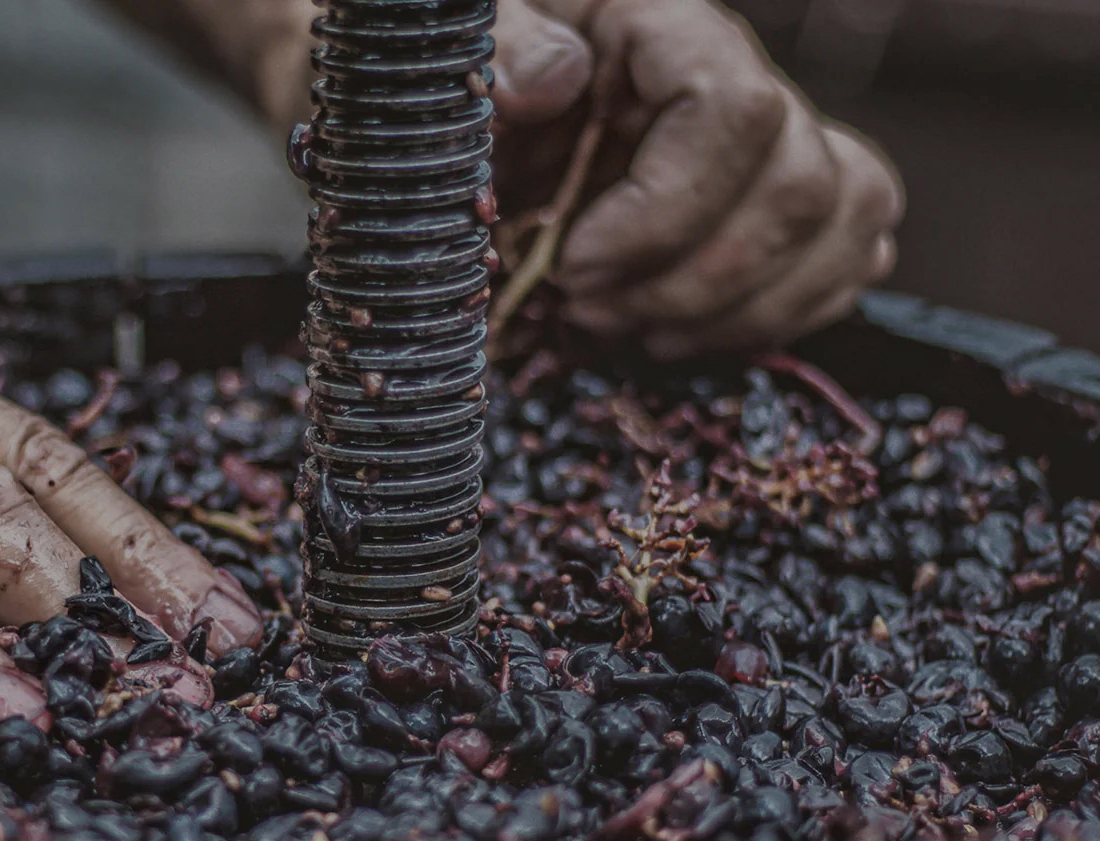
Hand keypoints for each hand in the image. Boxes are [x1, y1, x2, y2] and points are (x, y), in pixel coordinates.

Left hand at [487, 0, 904, 357]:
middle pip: (798, 185)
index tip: (575, 264)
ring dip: (739, 310)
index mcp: (663, 27)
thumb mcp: (467, 47)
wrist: (490, 123)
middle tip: (588, 310)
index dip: (666, 209)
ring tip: (632, 330)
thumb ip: (504, 48)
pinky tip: (686, 333)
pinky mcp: (788, 198)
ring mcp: (778, 138)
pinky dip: (779, 315)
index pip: (734, 109)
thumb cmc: (479, 83)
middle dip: (693, 282)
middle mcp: (740, 76)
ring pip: (841, 221)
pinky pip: (850, 252)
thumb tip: (554, 76)